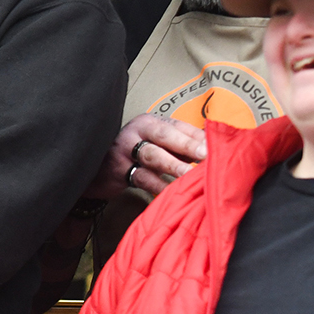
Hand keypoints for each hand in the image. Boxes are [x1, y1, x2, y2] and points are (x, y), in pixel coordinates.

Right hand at [90, 113, 206, 200]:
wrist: (97, 168)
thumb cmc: (134, 155)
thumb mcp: (155, 143)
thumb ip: (179, 144)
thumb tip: (214, 147)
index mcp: (150, 122)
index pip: (177, 126)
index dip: (197, 136)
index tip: (216, 146)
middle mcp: (137, 132)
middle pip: (164, 136)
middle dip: (187, 146)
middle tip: (207, 156)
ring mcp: (126, 151)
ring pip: (153, 157)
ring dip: (175, 167)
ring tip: (192, 175)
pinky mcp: (118, 171)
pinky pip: (143, 179)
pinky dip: (160, 186)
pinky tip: (174, 192)